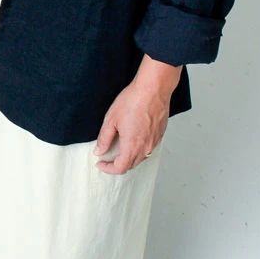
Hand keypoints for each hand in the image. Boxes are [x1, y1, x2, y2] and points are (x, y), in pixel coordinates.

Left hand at [95, 56, 180, 173]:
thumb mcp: (111, 120)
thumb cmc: (133, 101)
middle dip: (117, 164)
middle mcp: (145, 148)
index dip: (108, 168)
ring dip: (129, 158)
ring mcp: (154, 142)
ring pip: (141, 158)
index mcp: (132, 146)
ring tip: (118, 149)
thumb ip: (104, 138)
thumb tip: (99, 151)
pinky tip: (132, 140)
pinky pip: (148, 149)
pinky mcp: (160, 135)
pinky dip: (138, 150)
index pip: (120, 168)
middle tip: (107, 157)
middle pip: (131, 165)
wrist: (153, 90)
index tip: (100, 163)